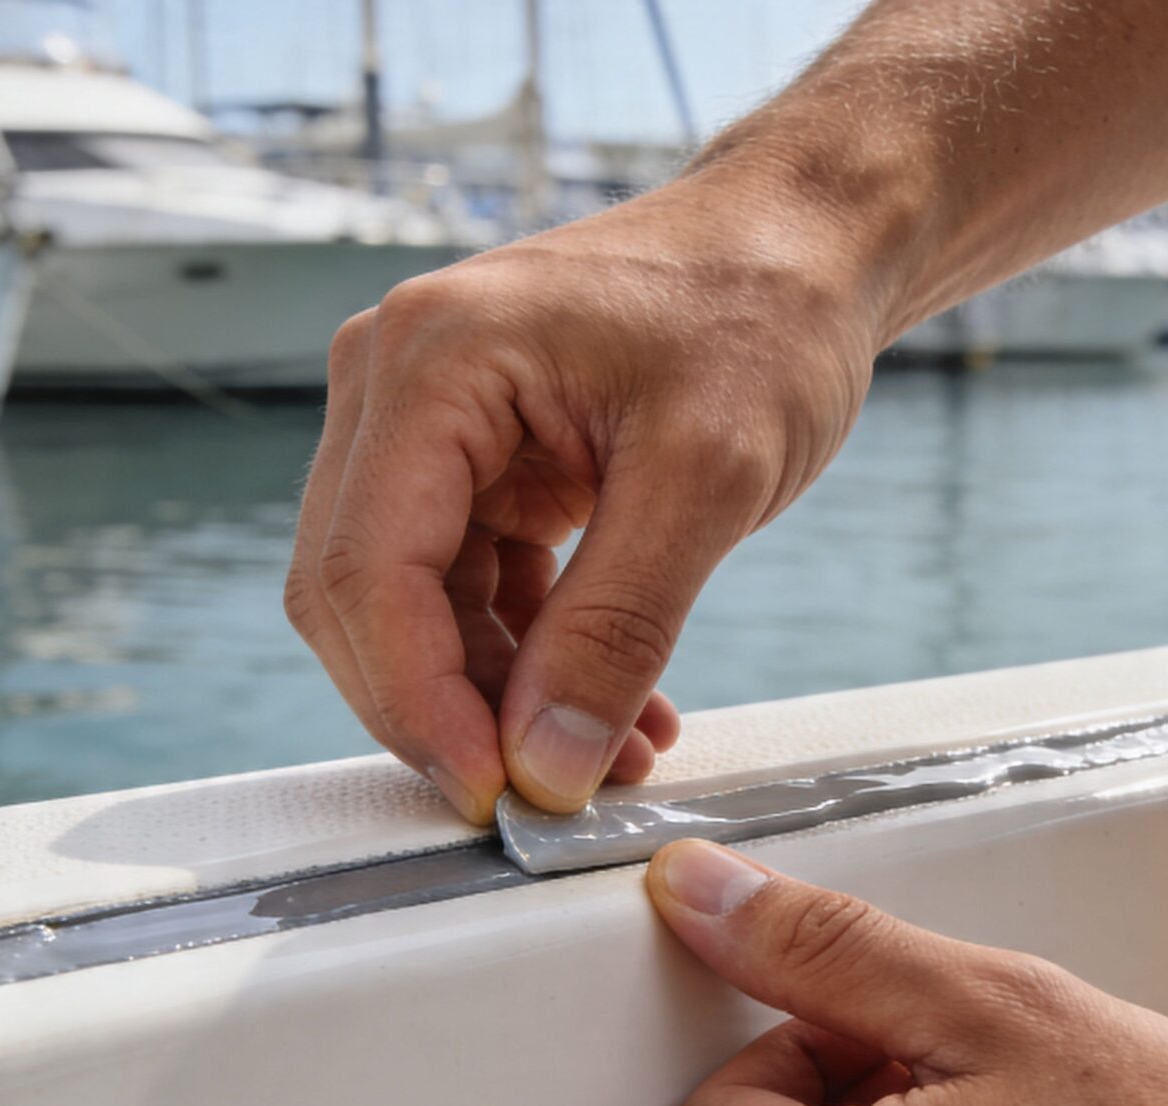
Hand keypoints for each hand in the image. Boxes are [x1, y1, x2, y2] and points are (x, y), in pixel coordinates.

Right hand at [286, 179, 883, 821]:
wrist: (804, 243)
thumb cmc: (764, 309)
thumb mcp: (708, 476)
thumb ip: (619, 627)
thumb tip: (548, 764)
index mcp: (433, 360)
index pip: (369, 570)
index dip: (419, 702)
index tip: (494, 794)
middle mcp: (400, 385)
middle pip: (363, 598)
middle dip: (450, 711)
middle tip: (545, 799)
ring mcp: (431, 424)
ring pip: (415, 609)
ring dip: (501, 700)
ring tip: (615, 760)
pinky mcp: (477, 460)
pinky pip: (472, 590)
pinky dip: (533, 660)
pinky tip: (617, 711)